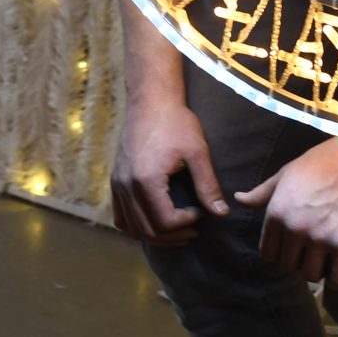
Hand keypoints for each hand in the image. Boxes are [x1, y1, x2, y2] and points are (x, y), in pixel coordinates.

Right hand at [110, 93, 225, 246]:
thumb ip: (208, 185)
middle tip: (193, 230)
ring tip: (177, 230)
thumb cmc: (176, 122)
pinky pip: (120, 216)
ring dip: (156, 235)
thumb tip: (222, 214)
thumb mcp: (197, 152)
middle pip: (147, 230)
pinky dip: (136, 226)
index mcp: (146, 179)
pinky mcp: (115, 180)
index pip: (164, 221)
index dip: (185, 224)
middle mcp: (126, 185)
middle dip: (173, 236)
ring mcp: (117, 183)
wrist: (150, 100)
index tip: (200, 212)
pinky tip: (154, 222)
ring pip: (132, 227)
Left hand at [235, 139, 337, 285]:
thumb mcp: (286, 173)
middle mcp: (295, 228)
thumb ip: (262, 193)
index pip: (268, 253)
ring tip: (324, 260)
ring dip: (317, 271)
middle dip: (297, 261)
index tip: (290, 250)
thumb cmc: (321, 162)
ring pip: (310, 274)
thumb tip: (238, 200)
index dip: (278, 253)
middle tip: (309, 253)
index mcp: (277, 212)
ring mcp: (320, 237)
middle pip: (288, 266)